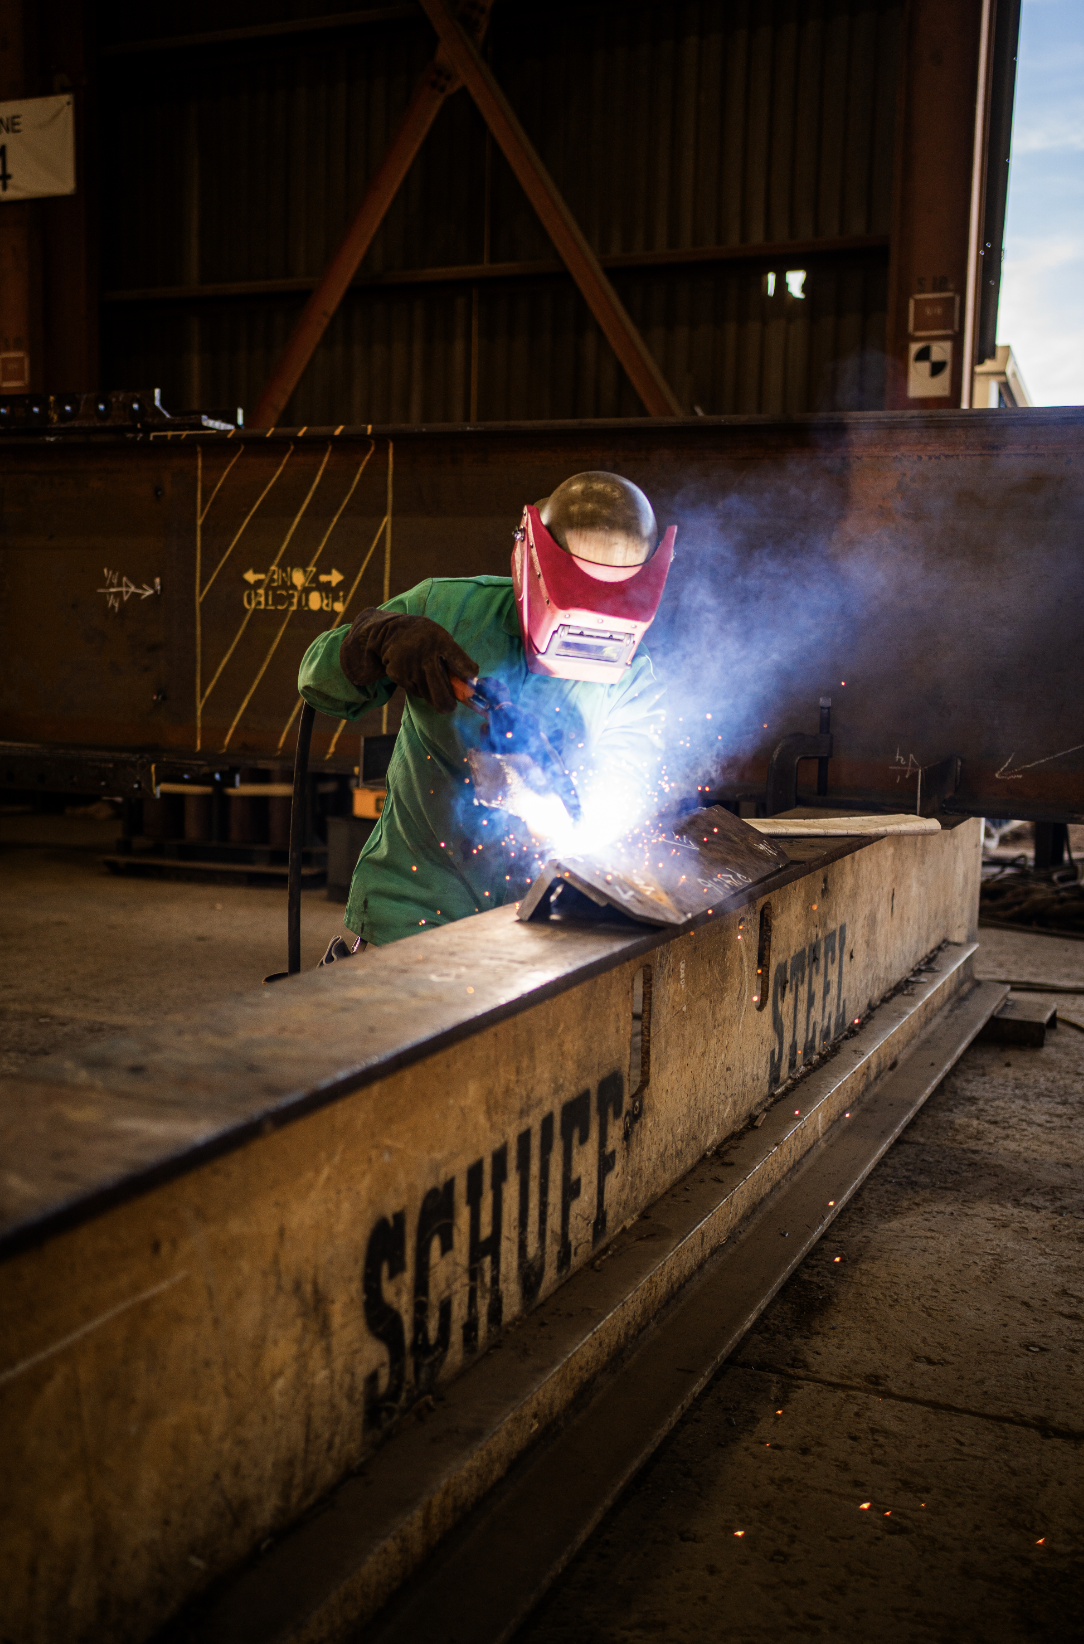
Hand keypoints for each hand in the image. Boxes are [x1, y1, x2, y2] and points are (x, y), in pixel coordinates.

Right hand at [340, 610, 478, 713]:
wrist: (391, 632)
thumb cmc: (426, 638)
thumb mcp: (443, 638)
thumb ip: (455, 659)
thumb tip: (469, 685)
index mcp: (442, 642)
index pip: (461, 664)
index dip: (468, 676)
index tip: (470, 682)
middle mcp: (426, 656)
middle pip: (442, 695)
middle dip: (448, 705)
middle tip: (450, 705)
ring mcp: (410, 668)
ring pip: (428, 697)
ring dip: (433, 695)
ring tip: (431, 682)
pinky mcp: (398, 676)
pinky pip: (416, 692)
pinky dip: (420, 689)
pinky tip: (417, 676)